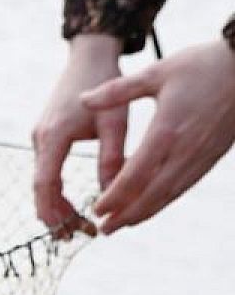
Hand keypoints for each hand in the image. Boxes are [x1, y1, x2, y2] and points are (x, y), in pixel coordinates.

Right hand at [32, 34, 124, 237]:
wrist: (88, 57)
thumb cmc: (106, 84)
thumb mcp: (116, 123)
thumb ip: (112, 158)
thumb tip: (112, 192)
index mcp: (54, 136)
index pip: (46, 183)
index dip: (52, 210)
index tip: (63, 231)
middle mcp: (40, 138)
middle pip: (40, 187)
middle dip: (53, 214)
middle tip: (70, 237)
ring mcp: (40, 137)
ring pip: (42, 180)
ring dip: (55, 204)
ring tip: (73, 225)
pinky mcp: (45, 136)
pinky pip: (45, 171)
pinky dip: (54, 190)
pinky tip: (69, 204)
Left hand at [84, 39, 234, 233]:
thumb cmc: (202, 65)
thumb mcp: (156, 72)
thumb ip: (116, 91)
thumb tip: (82, 99)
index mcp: (166, 131)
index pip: (135, 175)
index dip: (114, 197)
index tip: (97, 209)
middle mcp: (185, 150)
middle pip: (152, 194)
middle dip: (127, 215)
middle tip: (104, 229)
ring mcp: (201, 155)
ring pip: (170, 193)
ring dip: (146, 212)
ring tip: (123, 224)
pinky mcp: (212, 156)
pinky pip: (185, 184)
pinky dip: (165, 199)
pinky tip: (152, 205)